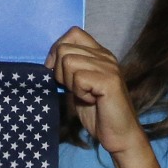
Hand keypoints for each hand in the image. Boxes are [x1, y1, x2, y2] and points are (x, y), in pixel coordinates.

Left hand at [46, 27, 146, 160]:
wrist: (119, 135)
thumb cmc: (97, 113)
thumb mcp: (78, 87)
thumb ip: (68, 71)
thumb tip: (48, 62)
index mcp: (98, 54)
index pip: (73, 33)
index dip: (57, 50)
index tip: (55, 71)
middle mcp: (105, 56)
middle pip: (64, 49)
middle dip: (59, 72)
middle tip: (74, 89)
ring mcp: (108, 66)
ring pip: (68, 62)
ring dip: (69, 83)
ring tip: (84, 94)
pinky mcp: (109, 80)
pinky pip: (78, 78)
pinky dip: (79, 93)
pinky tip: (91, 100)